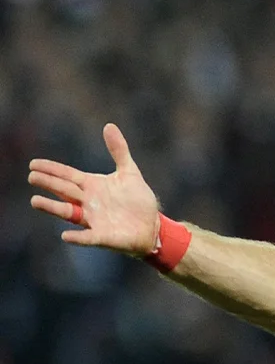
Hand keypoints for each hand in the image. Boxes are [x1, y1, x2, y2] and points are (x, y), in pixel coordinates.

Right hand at [28, 123, 159, 255]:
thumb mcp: (129, 172)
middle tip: (32, 176)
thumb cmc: (137, 200)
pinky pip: (88, 237)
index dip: (52, 169)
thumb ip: (119, 151)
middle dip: (49, 183)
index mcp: (92, 186)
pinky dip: (78, 237)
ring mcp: (93, 220)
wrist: (153, 225)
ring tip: (35, 201)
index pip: (68, 175)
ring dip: (53, 207)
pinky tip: (65, 236)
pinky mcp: (103, 236)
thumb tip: (109, 126)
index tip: (33, 164)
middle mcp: (88, 202)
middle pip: (64, 191)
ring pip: (68, 212)